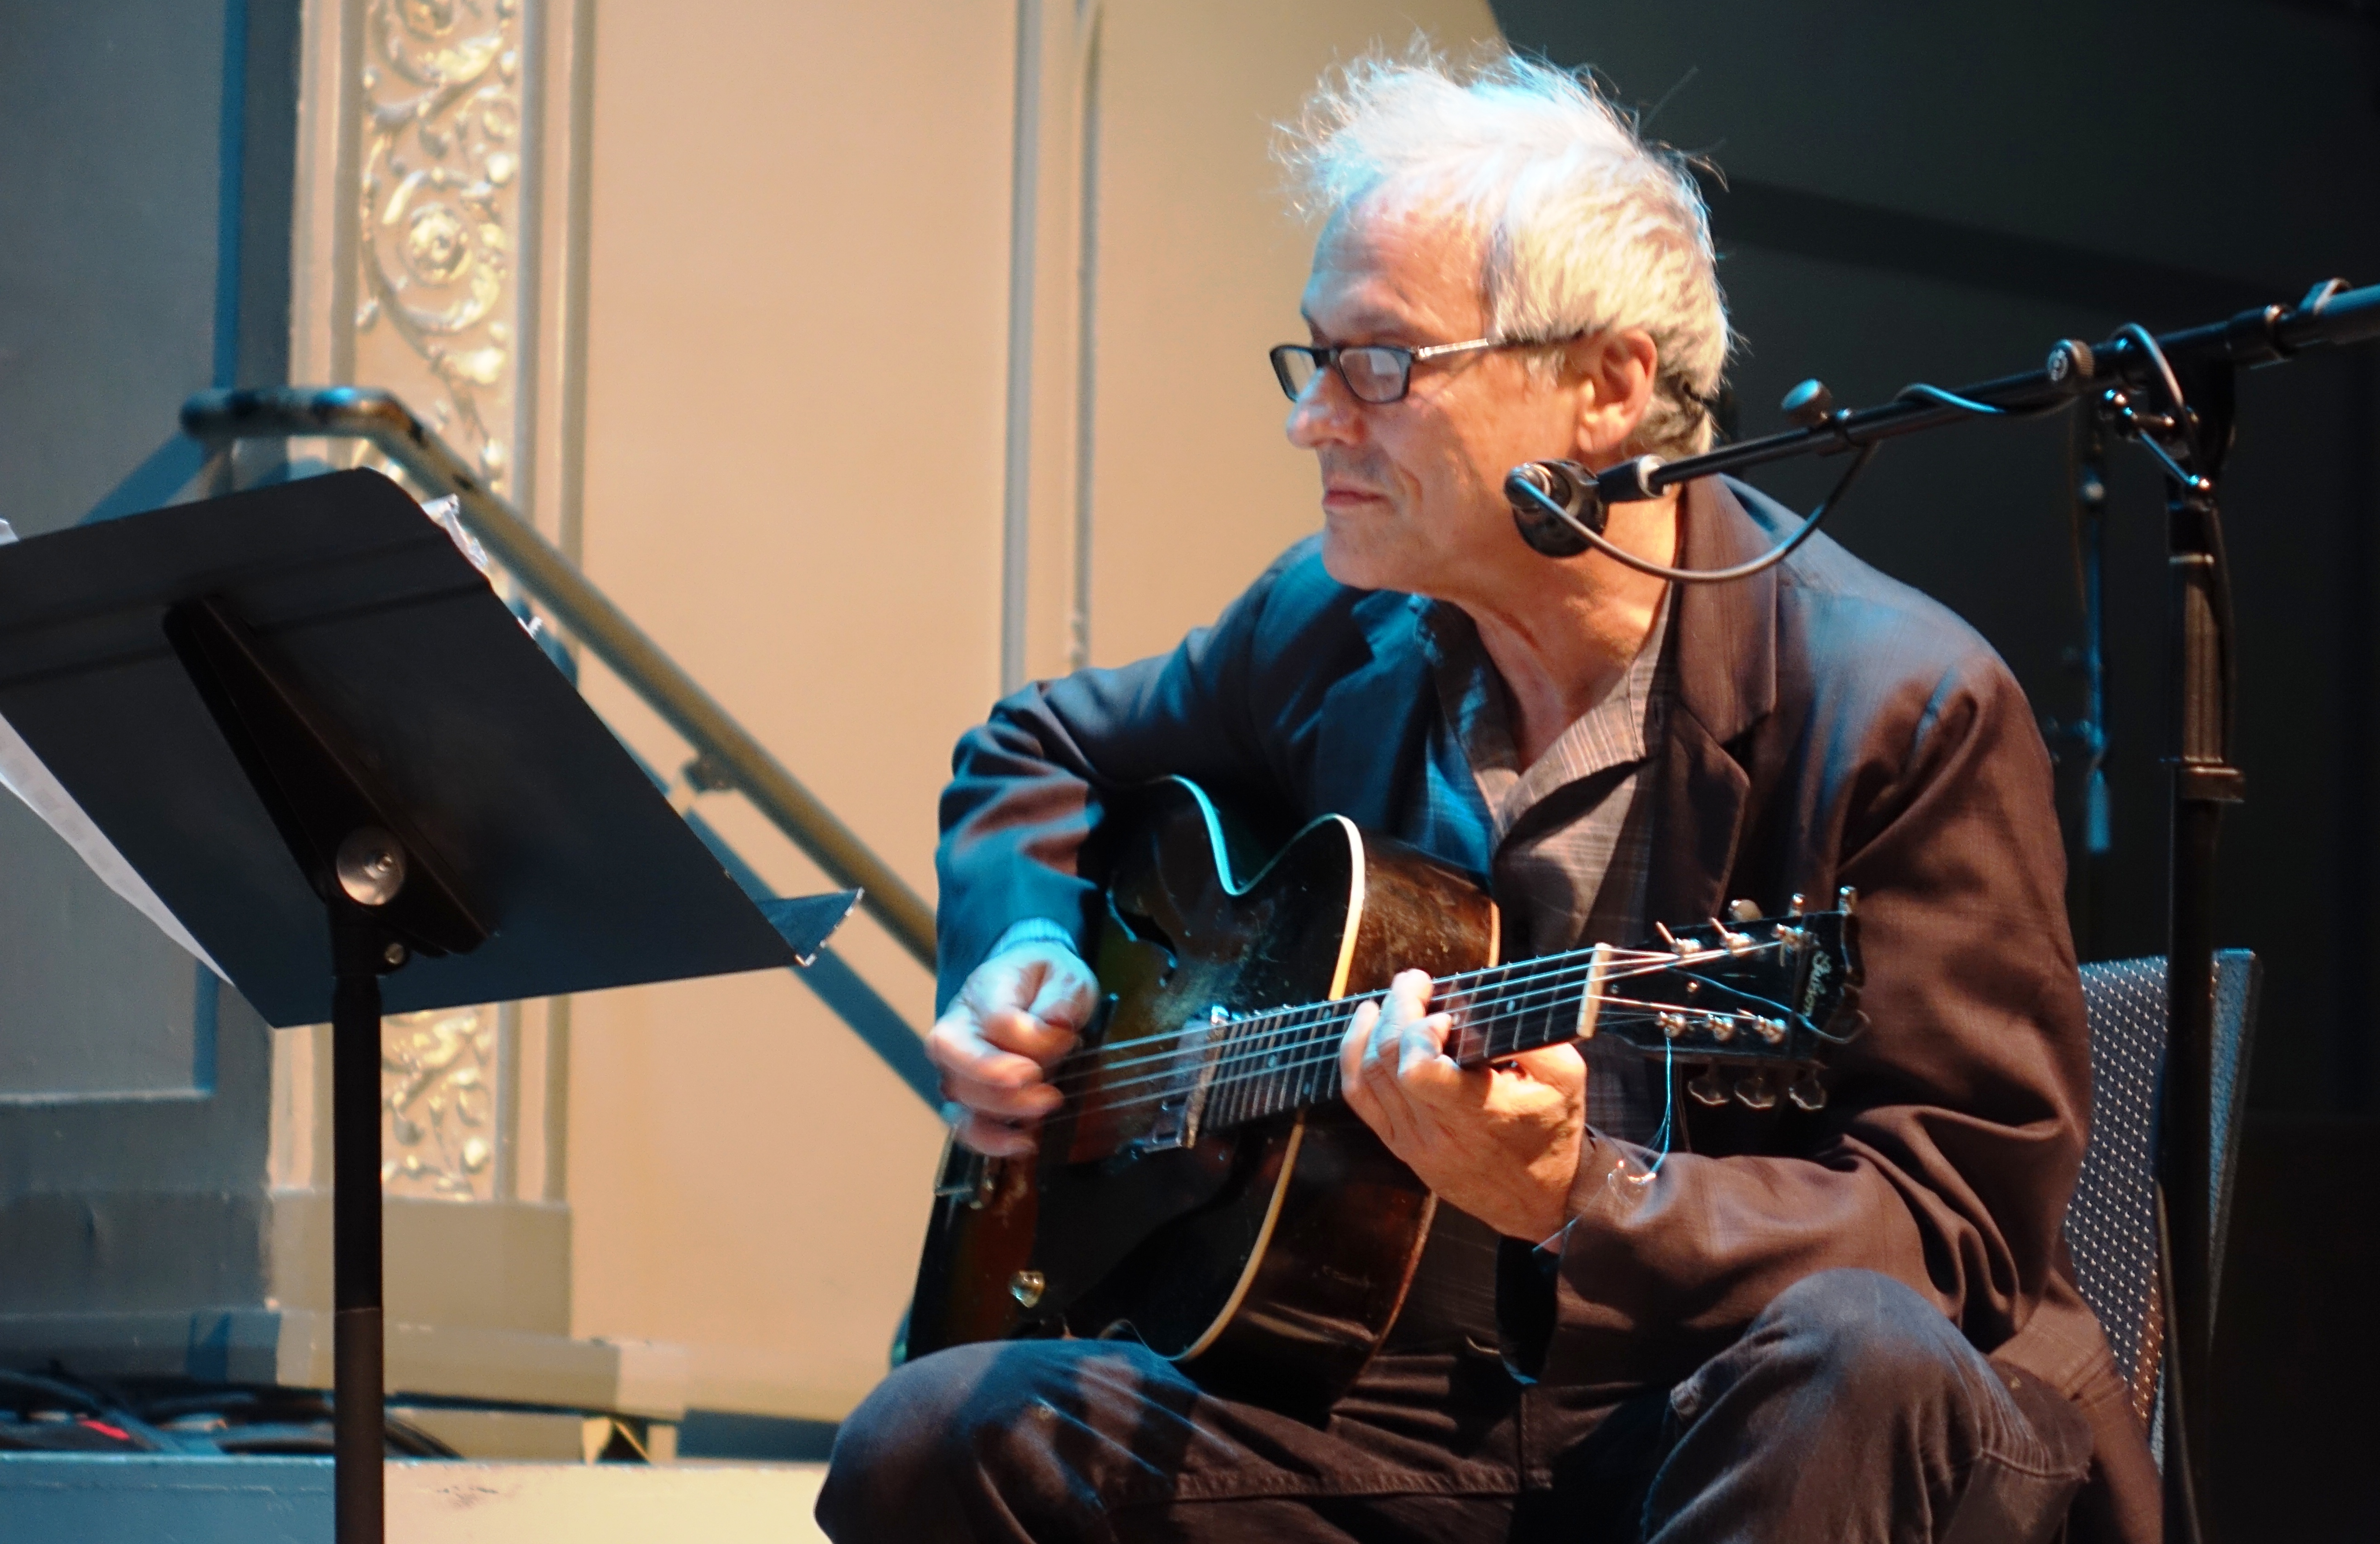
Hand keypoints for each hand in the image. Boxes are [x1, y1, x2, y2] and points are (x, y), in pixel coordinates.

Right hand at [925, 939, 1099, 1156]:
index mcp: (983, 991)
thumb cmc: (1046, 981)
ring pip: (960, 1098)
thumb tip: (1057, 1023)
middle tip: (1051, 1094)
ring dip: (1003, 1113)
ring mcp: (957, 1065)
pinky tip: (1024, 1143)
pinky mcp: (966, 1095)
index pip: (996, 1021)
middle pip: (963, 1064)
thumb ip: (1061, 996)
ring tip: (1044, 1113)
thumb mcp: (1065, 974)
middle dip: (1007, 1088)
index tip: (1068, 1039)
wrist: (1030, 987)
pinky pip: (963, 1125)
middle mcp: (958, 1028)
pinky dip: (989, 1141)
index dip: (1032, 1038)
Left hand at [1338, 969, 1587, 1240]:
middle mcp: (1436, 1131)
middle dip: (1396, 1009)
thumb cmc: (1554, 1131)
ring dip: (1372, 1028)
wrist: (1542, 1199)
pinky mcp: (1400, 1147)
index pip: (1418, 1070)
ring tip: (1389, 1001)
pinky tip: (1366, 1031)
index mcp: (1476, 1114)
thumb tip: (1487, 1001)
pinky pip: (1359, 1099)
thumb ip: (1532, 1036)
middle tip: (1415, 982)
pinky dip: (1354, 1058)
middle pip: (1387, 1060)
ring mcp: (1412, 1143)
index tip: (1447, 1013)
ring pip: (1366, 1076)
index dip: (1421, 1031)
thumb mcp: (1566, 1078)